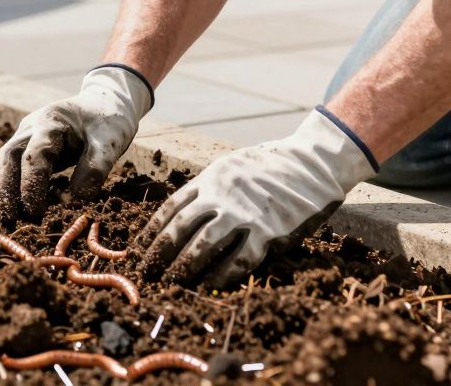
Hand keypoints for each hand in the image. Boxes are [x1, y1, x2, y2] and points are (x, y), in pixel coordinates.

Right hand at [0, 65, 153, 217]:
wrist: (103, 104)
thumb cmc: (108, 123)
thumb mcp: (110, 144)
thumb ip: (94, 170)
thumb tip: (71, 201)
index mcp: (52, 122)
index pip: (35, 155)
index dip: (32, 184)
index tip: (35, 212)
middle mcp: (31, 127)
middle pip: (8, 157)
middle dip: (6, 190)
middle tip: (10, 221)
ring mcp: (25, 135)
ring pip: (3, 162)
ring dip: (1, 190)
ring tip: (5, 219)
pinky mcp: (26, 147)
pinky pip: (8, 167)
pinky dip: (4, 186)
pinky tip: (6, 208)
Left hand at [138, 108, 376, 285]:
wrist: (312, 163)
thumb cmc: (270, 165)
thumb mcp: (231, 166)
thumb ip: (208, 187)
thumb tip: (183, 211)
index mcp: (210, 179)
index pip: (171, 208)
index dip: (152, 231)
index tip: (138, 249)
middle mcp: (222, 196)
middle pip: (181, 228)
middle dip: (161, 253)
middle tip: (149, 272)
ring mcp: (244, 214)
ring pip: (204, 245)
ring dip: (185, 266)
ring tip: (172, 282)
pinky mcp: (268, 232)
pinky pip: (239, 259)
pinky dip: (222, 276)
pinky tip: (209, 287)